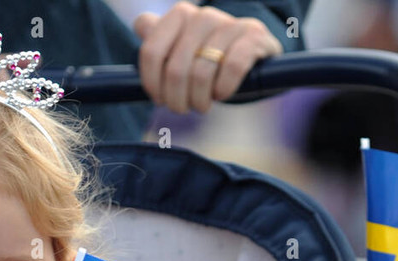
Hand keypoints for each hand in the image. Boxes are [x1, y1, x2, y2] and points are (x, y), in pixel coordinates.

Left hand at [133, 1, 282, 113]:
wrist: (255, 59)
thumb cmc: (212, 61)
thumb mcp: (183, 51)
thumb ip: (159, 42)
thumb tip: (141, 25)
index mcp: (180, 15)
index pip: (151, 52)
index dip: (152, 83)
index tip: (160, 99)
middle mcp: (203, 15)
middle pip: (175, 69)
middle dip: (176, 98)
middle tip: (183, 108)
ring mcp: (229, 23)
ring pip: (201, 72)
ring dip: (199, 99)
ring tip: (202, 105)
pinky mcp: (253, 36)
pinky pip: (231, 69)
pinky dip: (224, 89)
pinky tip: (222, 93)